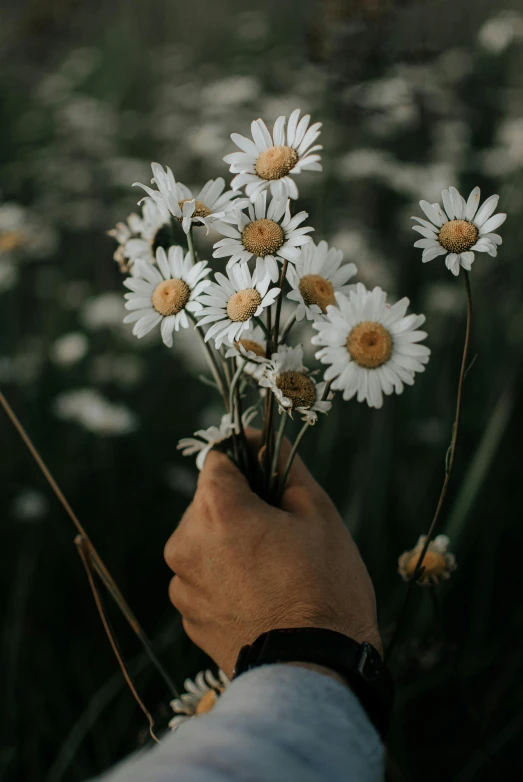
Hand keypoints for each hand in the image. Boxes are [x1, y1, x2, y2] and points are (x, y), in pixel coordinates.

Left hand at [164, 432, 381, 677]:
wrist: (314, 673)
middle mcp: (185, 544)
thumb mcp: (319, 514)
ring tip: (274, 569)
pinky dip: (225, 577)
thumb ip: (286, 467)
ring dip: (230, 543)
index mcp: (216, 511)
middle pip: (209, 502)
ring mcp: (182, 585)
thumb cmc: (324, 588)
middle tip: (282, 529)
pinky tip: (261, 595)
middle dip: (241, 506)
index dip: (246, 457)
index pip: (218, 459)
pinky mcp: (188, 617)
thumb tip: (268, 441)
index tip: (269, 469)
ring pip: (205, 542)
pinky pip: (203, 578)